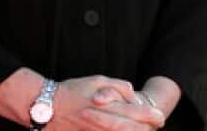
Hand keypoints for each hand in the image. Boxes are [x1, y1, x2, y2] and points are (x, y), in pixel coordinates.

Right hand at [49, 76, 163, 130]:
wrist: (47, 107)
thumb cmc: (72, 91)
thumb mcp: (97, 80)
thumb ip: (118, 87)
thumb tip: (133, 93)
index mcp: (108, 106)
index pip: (136, 113)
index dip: (150, 116)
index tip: (159, 116)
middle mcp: (105, 122)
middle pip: (133, 128)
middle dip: (148, 128)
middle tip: (158, 124)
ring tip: (145, 130)